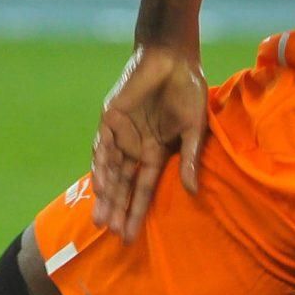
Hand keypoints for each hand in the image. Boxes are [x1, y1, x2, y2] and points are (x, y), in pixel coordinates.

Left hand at [90, 44, 208, 241]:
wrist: (171, 57)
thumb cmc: (188, 90)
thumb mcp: (194, 127)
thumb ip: (189, 158)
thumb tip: (192, 191)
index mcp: (156, 152)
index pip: (143, 189)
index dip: (137, 212)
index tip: (130, 237)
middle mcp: (136, 147)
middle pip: (123, 185)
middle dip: (117, 210)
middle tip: (113, 236)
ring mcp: (121, 133)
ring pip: (109, 170)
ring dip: (106, 194)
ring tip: (102, 220)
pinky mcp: (110, 118)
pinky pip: (103, 146)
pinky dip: (101, 165)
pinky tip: (100, 186)